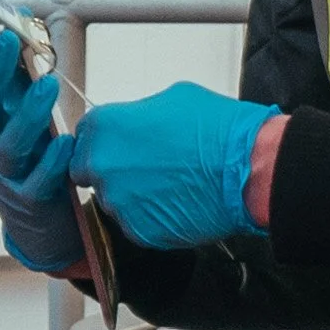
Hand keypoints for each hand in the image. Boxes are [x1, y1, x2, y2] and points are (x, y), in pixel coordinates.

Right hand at [0, 0, 80, 275]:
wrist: (36, 222)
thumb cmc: (28, 151)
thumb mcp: (14, 105)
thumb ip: (10, 65)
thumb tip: (8, 12)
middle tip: (10, 38)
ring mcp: (4, 172)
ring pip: (9, 144)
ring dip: (28, 113)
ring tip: (48, 84)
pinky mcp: (30, 198)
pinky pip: (39, 180)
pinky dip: (52, 162)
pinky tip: (66, 143)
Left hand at [69, 84, 279, 251]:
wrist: (246, 168)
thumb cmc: (217, 129)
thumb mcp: (172, 99)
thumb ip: (140, 115)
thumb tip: (138, 123)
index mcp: (105, 126)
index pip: (83, 136)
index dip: (103, 141)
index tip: (118, 145)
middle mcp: (102, 165)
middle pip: (89, 171)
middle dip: (110, 170)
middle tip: (143, 168)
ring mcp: (118, 201)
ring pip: (114, 200)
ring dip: (132, 195)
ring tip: (169, 185)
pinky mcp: (137, 230)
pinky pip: (135, 223)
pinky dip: (151, 217)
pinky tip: (176, 202)